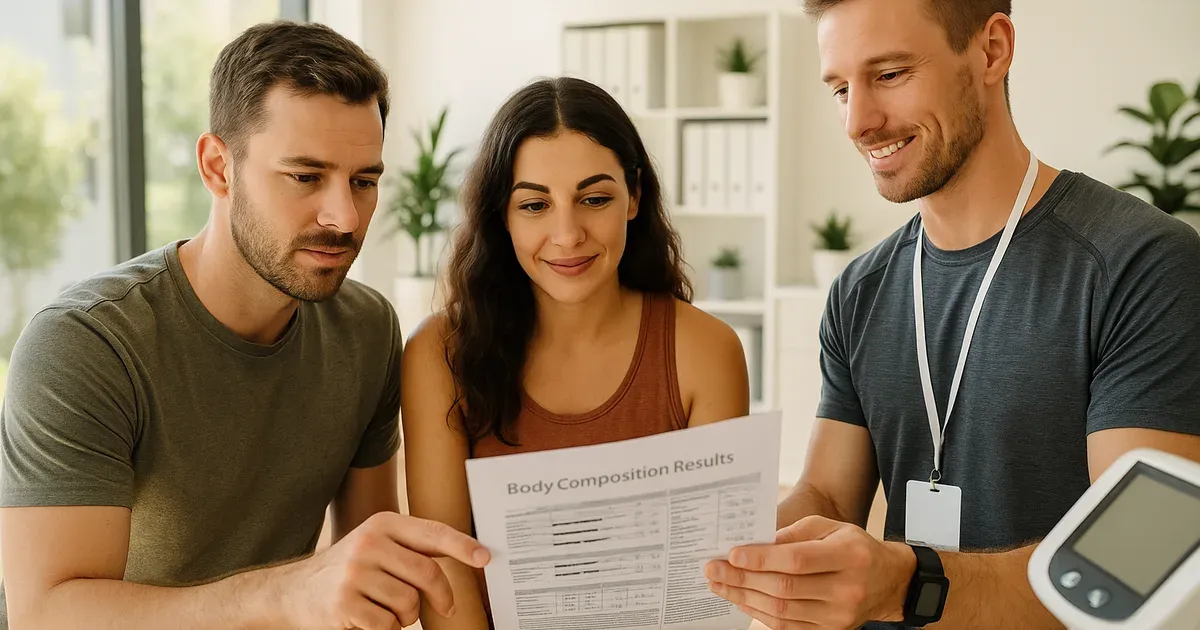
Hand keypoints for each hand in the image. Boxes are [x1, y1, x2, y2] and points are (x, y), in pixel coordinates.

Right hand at [279, 511, 490, 629]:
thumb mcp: (377, 547)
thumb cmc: (349, 570)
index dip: (462, 546)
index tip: (485, 558)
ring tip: (387, 610)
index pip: (432, 533)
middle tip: (446, 607)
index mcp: (383, 524)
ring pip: (409, 603)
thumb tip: (465, 556)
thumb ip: (412, 549)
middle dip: (441, 595)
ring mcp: (355, 573)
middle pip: (427, 573)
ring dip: (407, 616)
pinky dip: (387, 629)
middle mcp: (369, 543)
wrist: (294, 592)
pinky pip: (388, 624)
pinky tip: (370, 619)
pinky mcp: (345, 603)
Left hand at [704, 516, 914, 629]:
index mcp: (849, 556)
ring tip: (719, 585)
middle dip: (743, 579)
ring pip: (782, 611)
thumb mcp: (829, 527)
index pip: (797, 560)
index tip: (732, 554)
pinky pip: (787, 626)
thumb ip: (793, 535)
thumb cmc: (853, 547)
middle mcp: (846, 589)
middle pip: (785, 588)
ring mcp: (839, 616)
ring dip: (744, 598)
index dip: (762, 558)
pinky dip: (759, 614)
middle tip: (713, 570)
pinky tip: (741, 600)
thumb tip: (754, 544)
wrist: (888, 581)